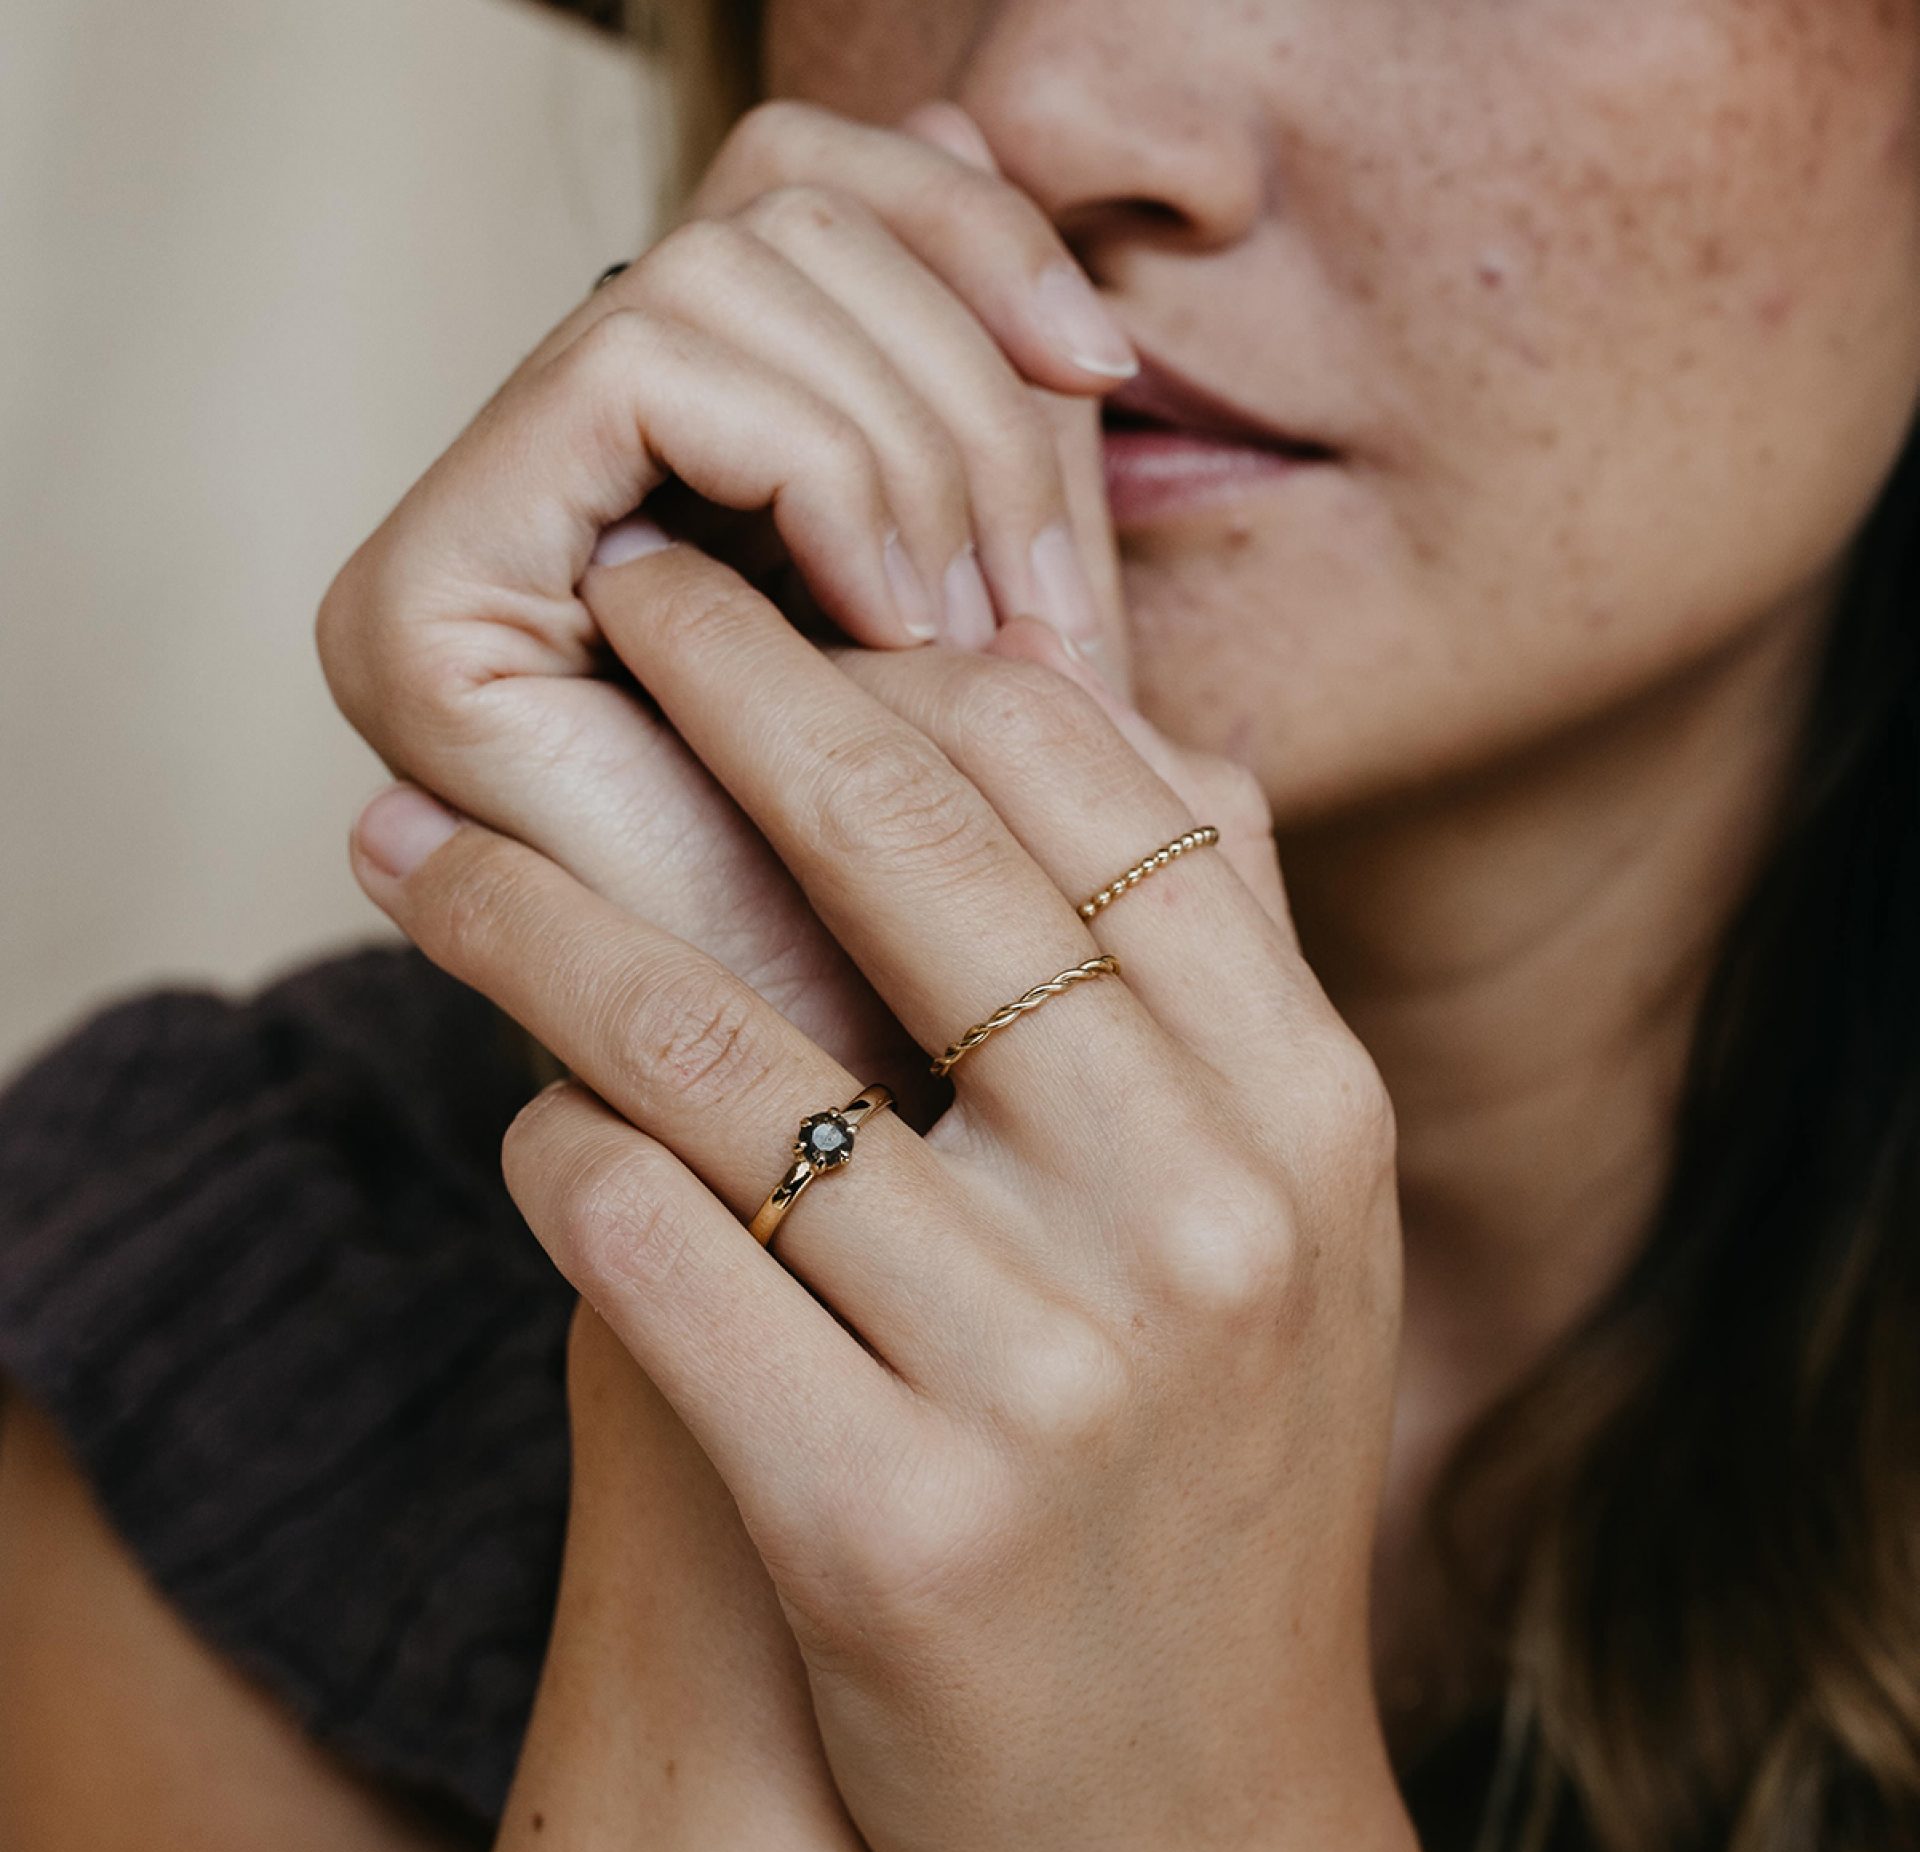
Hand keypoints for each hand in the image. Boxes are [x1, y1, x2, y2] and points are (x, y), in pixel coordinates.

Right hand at [315, 97, 1135, 1121]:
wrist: (852, 1154)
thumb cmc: (960, 923)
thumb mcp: (1026, 651)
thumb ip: (1008, 451)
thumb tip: (1006, 191)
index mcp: (687, 473)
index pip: (806, 189)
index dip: (971, 232)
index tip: (1105, 366)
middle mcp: (561, 481)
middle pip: (769, 196)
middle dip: (959, 370)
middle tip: (1034, 589)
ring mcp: (480, 534)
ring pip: (718, 259)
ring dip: (903, 434)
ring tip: (961, 633)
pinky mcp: (422, 598)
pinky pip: (643, 363)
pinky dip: (815, 462)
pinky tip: (886, 622)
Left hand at [347, 543, 1439, 1851]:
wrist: (1192, 1832)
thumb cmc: (1204, 1481)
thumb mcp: (1283, 1222)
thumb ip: (1205, 978)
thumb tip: (1109, 716)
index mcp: (1307, 1111)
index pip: (1099, 784)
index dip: (908, 663)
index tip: (773, 611)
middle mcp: (1204, 1216)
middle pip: (917, 854)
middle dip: (726, 686)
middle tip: (605, 600)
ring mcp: (1055, 1376)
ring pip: (726, 1047)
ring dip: (537, 916)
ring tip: (419, 842)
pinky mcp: (891, 1527)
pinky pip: (658, 1251)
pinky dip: (557, 1153)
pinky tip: (522, 1112)